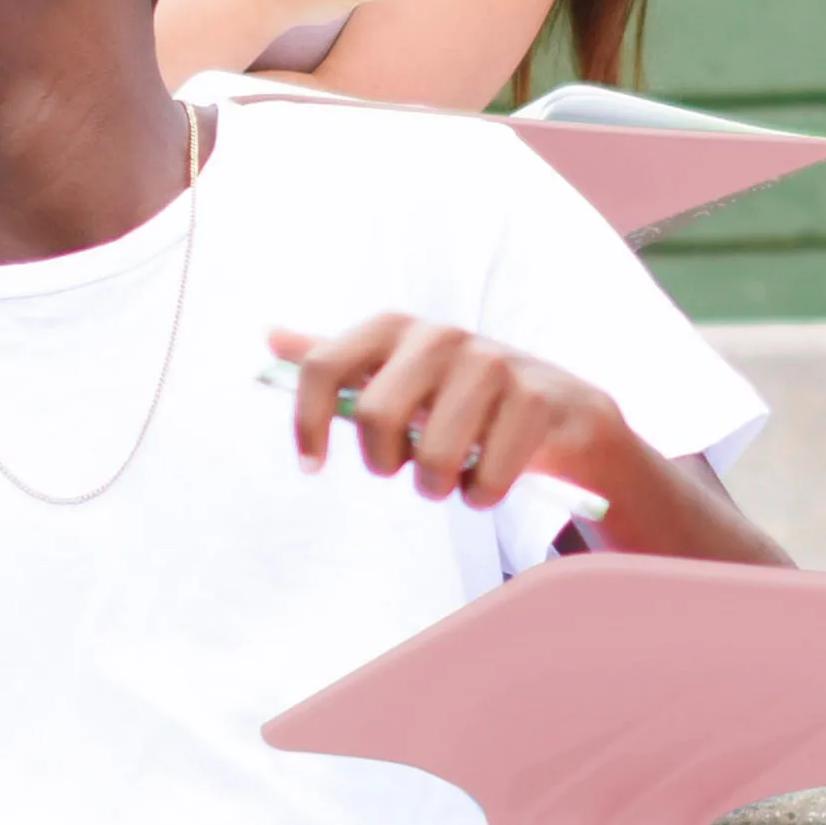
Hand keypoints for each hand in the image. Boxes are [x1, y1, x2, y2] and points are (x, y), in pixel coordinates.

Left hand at [268, 312, 640, 508]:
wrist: (555, 407)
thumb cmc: (458, 397)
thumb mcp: (396, 374)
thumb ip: (338, 362)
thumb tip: (270, 336)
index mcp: (395, 328)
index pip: (324, 365)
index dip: (307, 421)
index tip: (311, 466)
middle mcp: (439, 336)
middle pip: (376, 417)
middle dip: (386, 461)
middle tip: (406, 466)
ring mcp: (491, 363)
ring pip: (433, 458)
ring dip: (438, 486)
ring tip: (450, 476)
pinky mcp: (533, 399)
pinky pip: (485, 479)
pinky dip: (483, 495)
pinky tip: (490, 479)